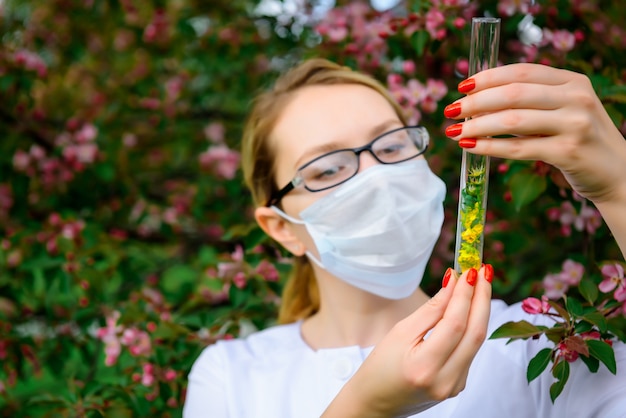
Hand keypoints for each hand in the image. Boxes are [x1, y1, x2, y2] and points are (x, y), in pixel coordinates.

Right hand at [321, 265, 492, 417]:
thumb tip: (453, 284)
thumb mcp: (399, 333)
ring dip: (480, 309)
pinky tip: (469, 308)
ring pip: (476, 342)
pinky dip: (471, 326)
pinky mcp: (458, 385)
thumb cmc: (380, 366)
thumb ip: (430, 311)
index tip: (469, 270)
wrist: (375, 401)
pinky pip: (470, 350)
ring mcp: (455, 386)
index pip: (455, 324)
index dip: (464, 295)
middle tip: (483, 270)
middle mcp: (445, 380)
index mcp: (424, 366)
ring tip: (480, 283)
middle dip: (482, 298)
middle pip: (475, 333)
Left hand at [444, 63, 625, 204]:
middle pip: (513, 93)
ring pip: (513, 120)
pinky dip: (490, 147)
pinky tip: (470, 147)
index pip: (522, 71)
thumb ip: (533, 101)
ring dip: (477, 125)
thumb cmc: (579, 140)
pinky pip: (519, 148)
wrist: (618, 173)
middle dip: (476, 102)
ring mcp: (575, 124)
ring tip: (454, 131)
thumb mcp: (564, 110)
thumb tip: (477, 101)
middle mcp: (576, 98)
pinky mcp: (568, 151)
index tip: (463, 86)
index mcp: (573, 81)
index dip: (488, 77)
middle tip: (451, 111)